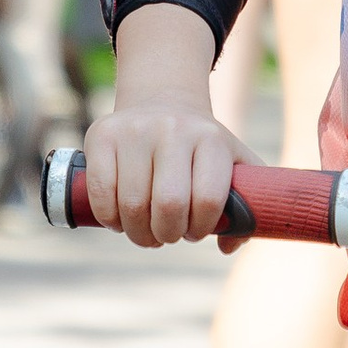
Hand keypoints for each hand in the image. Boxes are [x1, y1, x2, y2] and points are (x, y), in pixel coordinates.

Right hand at [79, 94, 245, 244]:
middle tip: (167, 235)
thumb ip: (246, 205)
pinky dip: (109, 219)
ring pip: (132, 205)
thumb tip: (227, 246)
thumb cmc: (200, 147)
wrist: (162, 101)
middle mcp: (173, 129)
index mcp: (211, 139)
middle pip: (168, 206)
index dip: (200, 228)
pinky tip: (119, 220)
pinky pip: (101, 193)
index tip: (194, 231)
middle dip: (167, 234)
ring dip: (138, 233)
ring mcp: (135, 130)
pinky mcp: (102, 135)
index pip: (207, 200)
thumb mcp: (234, 163)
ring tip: (144, 232)